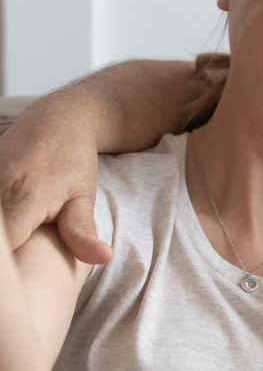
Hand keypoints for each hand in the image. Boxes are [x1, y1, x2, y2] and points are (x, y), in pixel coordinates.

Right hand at [0, 100, 111, 263]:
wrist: (57, 119)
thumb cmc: (74, 160)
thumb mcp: (83, 196)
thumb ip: (83, 232)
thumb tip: (104, 258)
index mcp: (23, 200)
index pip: (4, 254)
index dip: (11, 277)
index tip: (21, 293)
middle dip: (7, 262)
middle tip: (21, 275)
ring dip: (4, 246)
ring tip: (18, 249)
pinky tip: (12, 238)